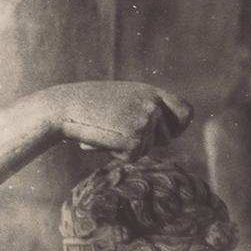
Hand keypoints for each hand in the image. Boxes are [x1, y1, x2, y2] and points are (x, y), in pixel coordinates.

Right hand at [26, 81, 190, 153]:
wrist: (63, 107)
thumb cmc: (89, 106)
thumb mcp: (123, 99)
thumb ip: (145, 109)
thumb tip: (167, 135)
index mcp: (152, 92)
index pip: (186, 111)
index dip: (179, 126)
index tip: (169, 132)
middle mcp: (153, 105)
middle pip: (167, 137)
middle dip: (149, 142)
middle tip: (121, 132)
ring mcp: (146, 122)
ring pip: (148, 149)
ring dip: (129, 147)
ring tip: (107, 131)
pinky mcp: (136, 140)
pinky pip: (132, 157)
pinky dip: (116, 154)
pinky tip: (102, 139)